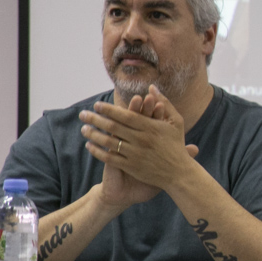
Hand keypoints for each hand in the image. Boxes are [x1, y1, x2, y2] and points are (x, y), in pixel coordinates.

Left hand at [81, 86, 198, 207]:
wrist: (179, 173)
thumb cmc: (176, 145)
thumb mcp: (176, 122)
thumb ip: (165, 103)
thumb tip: (152, 88)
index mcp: (151, 127)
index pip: (125, 115)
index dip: (109, 110)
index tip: (97, 105)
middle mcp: (142, 140)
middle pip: (113, 127)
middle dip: (95, 119)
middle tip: (82, 114)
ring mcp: (135, 154)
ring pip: (109, 142)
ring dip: (93, 134)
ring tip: (83, 129)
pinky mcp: (131, 167)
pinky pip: (110, 158)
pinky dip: (97, 151)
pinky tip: (89, 145)